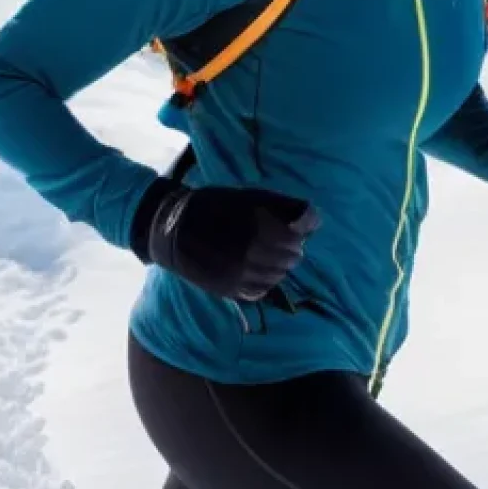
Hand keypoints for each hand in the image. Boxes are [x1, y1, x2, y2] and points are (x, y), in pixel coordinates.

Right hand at [146, 184, 321, 300]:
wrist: (173, 229)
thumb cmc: (216, 206)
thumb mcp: (251, 197)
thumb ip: (284, 207)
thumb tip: (314, 221)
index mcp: (257, 227)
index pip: (296, 239)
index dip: (296, 233)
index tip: (288, 228)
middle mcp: (250, 254)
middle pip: (290, 259)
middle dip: (289, 249)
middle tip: (277, 241)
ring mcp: (239, 275)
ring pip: (277, 277)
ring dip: (278, 266)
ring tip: (266, 255)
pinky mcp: (229, 290)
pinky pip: (260, 292)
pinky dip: (264, 282)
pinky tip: (256, 270)